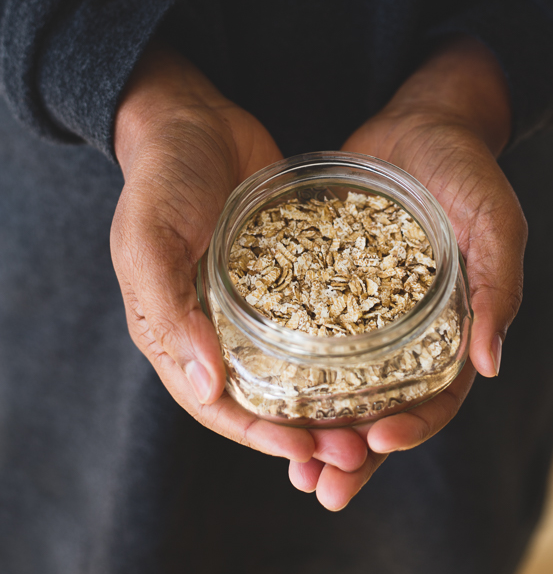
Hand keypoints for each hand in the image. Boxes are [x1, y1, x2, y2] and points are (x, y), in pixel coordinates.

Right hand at [110, 43, 367, 483]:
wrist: (192, 117)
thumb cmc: (161, 177)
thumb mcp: (150, 240)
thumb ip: (169, 310)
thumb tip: (206, 385)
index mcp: (175, 329)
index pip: (217, 403)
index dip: (260, 435)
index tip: (306, 456)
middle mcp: (216, 324)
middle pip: (264, 395)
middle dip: (307, 429)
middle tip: (357, 448)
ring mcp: (255, 298)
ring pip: (295, 364)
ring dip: (331, 397)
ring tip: (376, 416)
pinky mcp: (287, 268)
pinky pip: (316, 313)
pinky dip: (342, 340)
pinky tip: (382, 354)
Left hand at [290, 36, 526, 502]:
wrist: (420, 122)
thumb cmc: (466, 168)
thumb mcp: (494, 219)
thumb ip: (498, 285)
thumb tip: (489, 364)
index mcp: (455, 327)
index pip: (436, 396)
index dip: (411, 426)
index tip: (376, 442)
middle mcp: (408, 329)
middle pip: (382, 404)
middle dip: (353, 450)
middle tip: (320, 486)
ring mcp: (365, 308)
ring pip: (341, 381)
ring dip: (316, 423)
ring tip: (284, 457)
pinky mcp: (328, 281)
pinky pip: (309, 331)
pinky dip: (291, 363)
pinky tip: (259, 381)